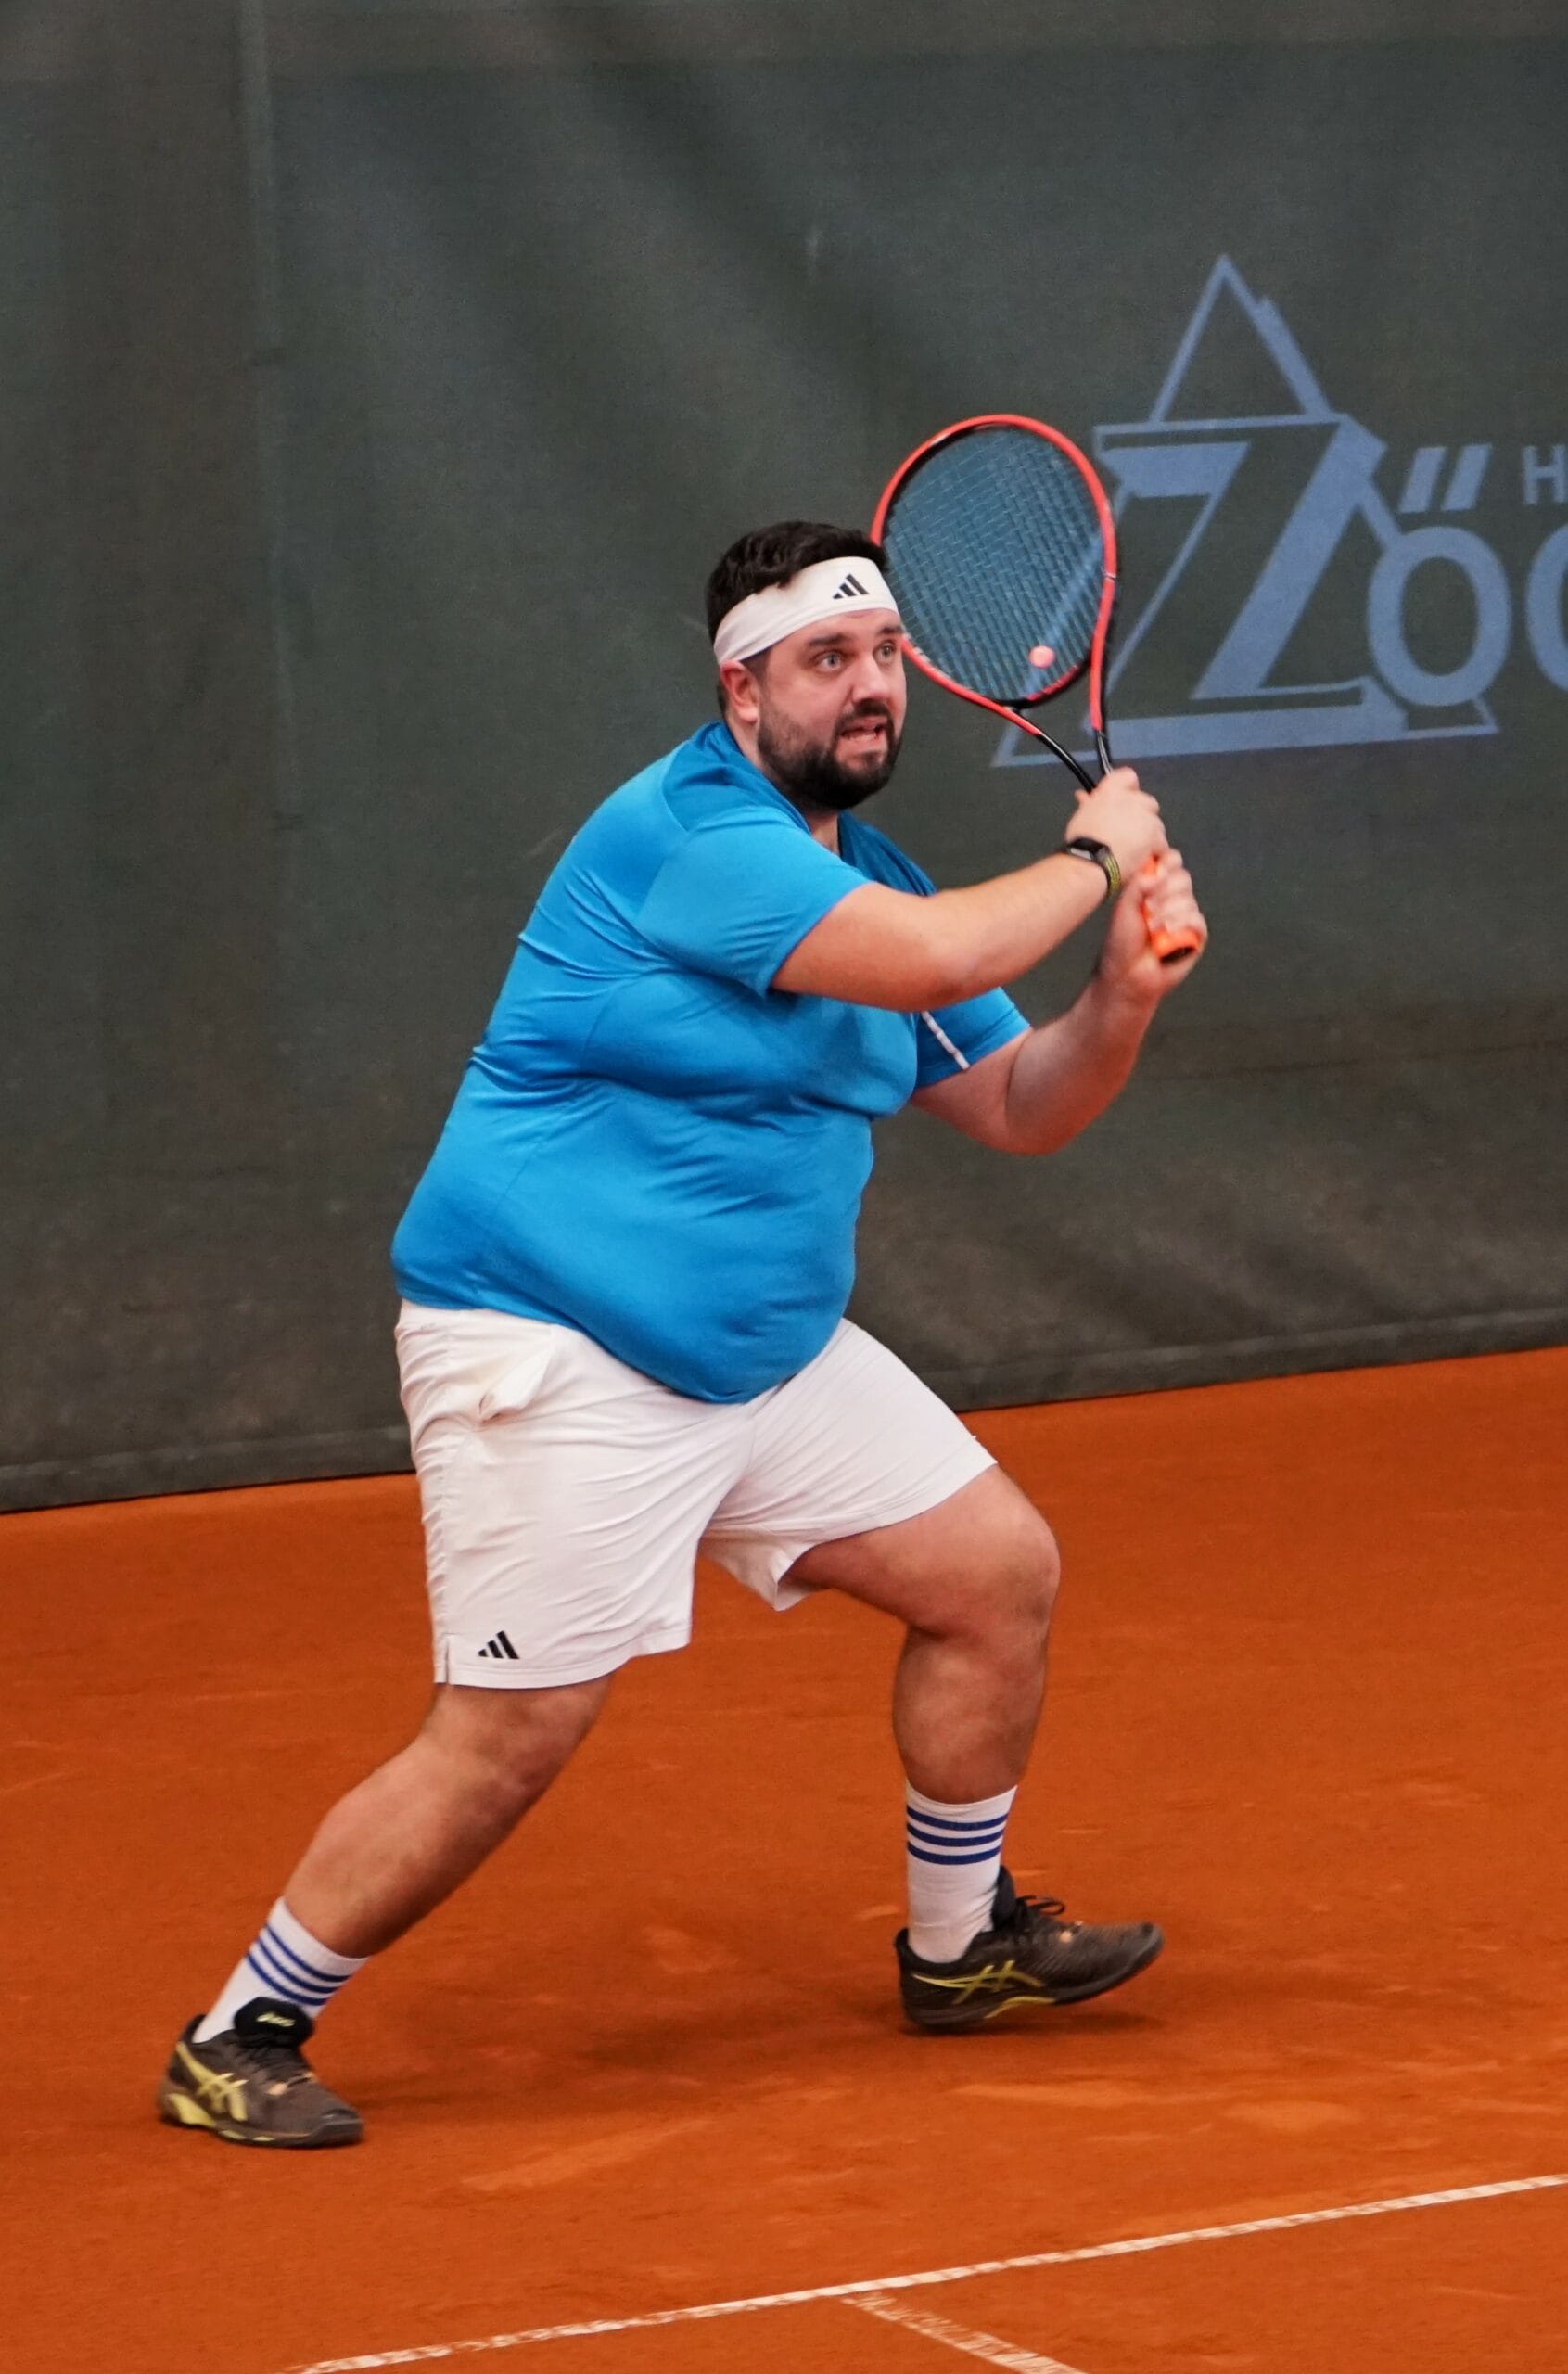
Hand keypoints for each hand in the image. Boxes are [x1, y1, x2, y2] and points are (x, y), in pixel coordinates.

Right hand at [1067, 767, 1165, 879]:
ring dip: (1149, 834)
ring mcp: (1144, 816)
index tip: (1126, 799)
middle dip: (1142, 815)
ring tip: (1135, 848)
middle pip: (1147, 802)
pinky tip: (1143, 858)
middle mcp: (1130, 799)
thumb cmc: (1082, 842)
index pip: (1128, 777)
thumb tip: (1084, 797)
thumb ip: (1088, 803)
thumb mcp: (1081, 816)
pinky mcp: (1153, 835)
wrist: (1090, 861)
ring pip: (1156, 823)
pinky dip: (1155, 850)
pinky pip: (1161, 842)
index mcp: (1110, 791)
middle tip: (1131, 831)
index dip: (1130, 789)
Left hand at [1098, 847, 1207, 999]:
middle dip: (1164, 892)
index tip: (1154, 874)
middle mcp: (1172, 898)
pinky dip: (1181, 924)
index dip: (1166, 863)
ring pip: (1189, 899)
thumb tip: (1159, 872)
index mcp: (1155, 886)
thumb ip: (1139, 883)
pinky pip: (1197, 920)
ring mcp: (1185, 916)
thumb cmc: (1122, 941)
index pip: (1171, 860)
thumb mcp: (1124, 906)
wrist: (1126, 973)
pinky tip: (1167, 932)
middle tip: (1147, 907)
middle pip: (1183, 877)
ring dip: (1168, 912)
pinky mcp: (1195, 935)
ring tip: (1151, 927)